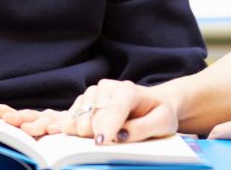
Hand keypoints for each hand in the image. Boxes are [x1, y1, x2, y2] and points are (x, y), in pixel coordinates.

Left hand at [0, 102, 66, 137]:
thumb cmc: (52, 136)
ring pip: (44, 121)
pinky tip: (53, 131)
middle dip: (15, 117)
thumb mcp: (34, 136)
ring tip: (27, 129)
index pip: (8, 112)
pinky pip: (63, 126)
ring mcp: (55, 120)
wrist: (81, 125)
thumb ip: (21, 137)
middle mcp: (40, 117)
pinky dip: (58, 128)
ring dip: (35, 125)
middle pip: (25, 115)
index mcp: (28, 119)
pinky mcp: (69, 125)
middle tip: (6, 119)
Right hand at [48, 80, 178, 144]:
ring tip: (106, 134)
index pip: (113, 111)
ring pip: (76, 121)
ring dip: (86, 134)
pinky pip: (68, 121)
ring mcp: (92, 93)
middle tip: (113, 140)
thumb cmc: (158, 112)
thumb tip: (120, 136)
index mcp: (127, 90)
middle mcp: (106, 88)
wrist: (153, 102)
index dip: (106, 128)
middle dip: (98, 135)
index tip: (101, 142)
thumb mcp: (162, 122)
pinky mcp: (82, 101)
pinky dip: (75, 131)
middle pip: (91, 120)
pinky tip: (89, 133)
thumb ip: (143, 129)